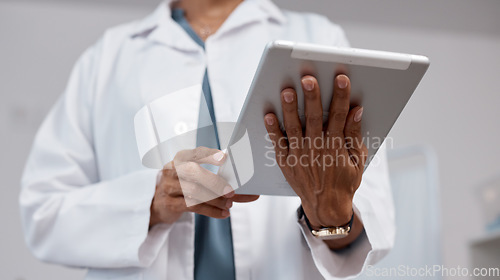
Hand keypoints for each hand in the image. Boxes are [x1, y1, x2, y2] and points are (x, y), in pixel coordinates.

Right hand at [150, 147, 259, 226]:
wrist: (159, 202)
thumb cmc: (184, 185)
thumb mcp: (197, 177)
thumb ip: (220, 180)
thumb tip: (250, 190)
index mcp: (182, 157)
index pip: (196, 152)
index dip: (209, 154)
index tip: (224, 158)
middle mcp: (174, 169)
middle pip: (193, 172)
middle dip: (214, 182)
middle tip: (231, 192)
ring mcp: (169, 186)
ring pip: (194, 192)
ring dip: (215, 199)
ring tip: (229, 204)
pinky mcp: (170, 203)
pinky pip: (192, 207)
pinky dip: (210, 211)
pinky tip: (223, 213)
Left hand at [263, 74, 366, 227]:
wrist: (326, 207)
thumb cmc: (344, 181)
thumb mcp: (358, 160)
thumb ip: (355, 135)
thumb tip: (356, 111)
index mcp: (336, 147)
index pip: (340, 116)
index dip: (341, 96)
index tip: (341, 79)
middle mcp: (317, 149)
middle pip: (315, 118)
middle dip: (312, 97)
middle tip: (308, 79)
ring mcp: (300, 155)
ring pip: (294, 127)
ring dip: (290, 109)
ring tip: (287, 91)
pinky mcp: (286, 162)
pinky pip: (278, 144)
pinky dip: (272, 130)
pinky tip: (268, 115)